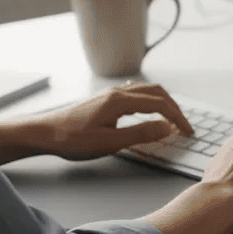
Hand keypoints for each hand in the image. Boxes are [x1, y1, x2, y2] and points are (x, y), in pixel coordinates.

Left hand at [29, 82, 194, 161]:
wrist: (45, 133)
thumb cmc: (73, 140)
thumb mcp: (110, 143)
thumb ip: (141, 134)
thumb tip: (167, 128)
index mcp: (121, 101)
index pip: (160, 104)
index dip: (177, 118)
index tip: (187, 132)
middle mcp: (117, 92)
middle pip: (156, 92)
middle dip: (174, 108)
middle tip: (184, 126)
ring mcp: (110, 94)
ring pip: (146, 90)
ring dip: (163, 103)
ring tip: (171, 119)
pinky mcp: (105, 99)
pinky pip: (135, 93)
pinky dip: (150, 101)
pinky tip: (148, 111)